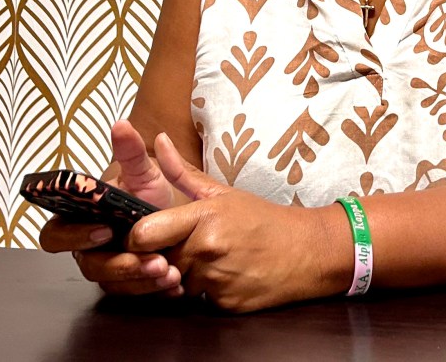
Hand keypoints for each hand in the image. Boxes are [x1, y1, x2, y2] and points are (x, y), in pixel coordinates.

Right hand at [39, 120, 184, 296]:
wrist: (171, 214)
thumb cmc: (145, 193)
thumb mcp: (143, 171)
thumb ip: (130, 152)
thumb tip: (121, 124)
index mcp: (77, 220)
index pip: (55, 235)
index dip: (74, 236)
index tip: (104, 230)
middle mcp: (86, 248)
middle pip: (88, 266)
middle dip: (118, 265)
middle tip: (149, 259)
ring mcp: (106, 268)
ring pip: (113, 283)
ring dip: (141, 280)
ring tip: (170, 272)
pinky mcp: (127, 285)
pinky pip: (134, 294)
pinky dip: (154, 290)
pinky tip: (175, 285)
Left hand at [129, 133, 349, 312]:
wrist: (307, 251)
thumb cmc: (262, 219)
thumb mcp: (222, 193)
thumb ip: (182, 172)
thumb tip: (158, 141)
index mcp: (203, 217)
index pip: (145, 234)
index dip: (138, 238)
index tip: (145, 236)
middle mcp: (206, 250)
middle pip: (159, 260)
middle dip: (166, 256)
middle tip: (185, 246)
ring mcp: (216, 280)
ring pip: (177, 283)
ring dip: (186, 276)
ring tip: (211, 260)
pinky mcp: (225, 304)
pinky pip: (199, 300)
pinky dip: (207, 291)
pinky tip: (226, 276)